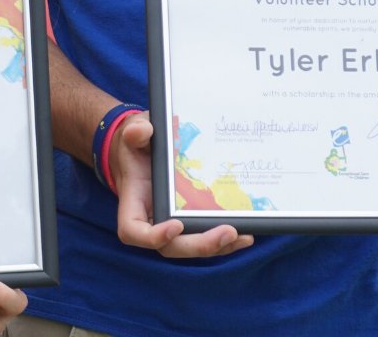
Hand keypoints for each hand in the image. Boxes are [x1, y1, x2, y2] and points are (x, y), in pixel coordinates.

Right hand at [112, 113, 253, 258]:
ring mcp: (170, 222)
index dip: (153, 236)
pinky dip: (223, 240)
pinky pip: (202, 235)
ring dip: (217, 247)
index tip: (176, 225)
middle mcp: (151, 218)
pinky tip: (245, 231)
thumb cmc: (136, 142)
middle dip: (200, 245)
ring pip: (191, 246)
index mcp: (134, 200)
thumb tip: (143, 130)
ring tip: (243, 236)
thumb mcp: (133, 131)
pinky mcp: (187, 218)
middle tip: (228, 232)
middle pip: (171, 246)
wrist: (143, 146)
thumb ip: (135, 131)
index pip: (133, 230)